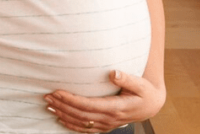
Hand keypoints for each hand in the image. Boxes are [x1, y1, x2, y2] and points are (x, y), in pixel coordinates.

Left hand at [44, 70, 165, 132]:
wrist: (151, 106)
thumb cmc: (145, 92)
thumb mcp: (139, 84)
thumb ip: (126, 79)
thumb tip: (113, 72)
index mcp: (116, 108)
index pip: (88, 105)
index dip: (71, 100)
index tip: (57, 92)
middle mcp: (109, 118)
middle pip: (80, 114)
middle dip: (62, 106)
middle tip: (47, 97)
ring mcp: (106, 124)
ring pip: (80, 123)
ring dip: (63, 115)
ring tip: (49, 106)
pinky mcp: (105, 126)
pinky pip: (85, 129)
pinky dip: (71, 125)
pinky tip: (60, 119)